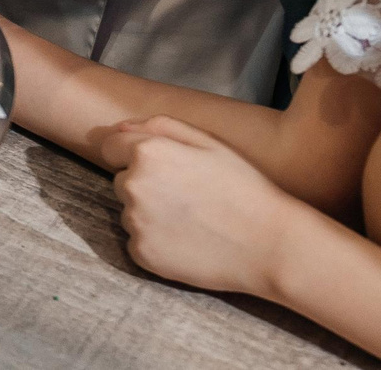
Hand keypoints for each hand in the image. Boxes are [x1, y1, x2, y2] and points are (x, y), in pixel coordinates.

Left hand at [104, 116, 298, 299]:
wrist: (269, 243)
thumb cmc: (242, 186)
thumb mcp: (207, 141)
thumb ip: (158, 126)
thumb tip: (120, 128)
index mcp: (147, 152)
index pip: (111, 147)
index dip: (134, 155)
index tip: (161, 168)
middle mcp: (134, 186)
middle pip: (123, 181)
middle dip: (146, 185)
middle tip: (186, 196)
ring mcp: (136, 223)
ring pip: (130, 212)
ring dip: (150, 214)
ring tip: (192, 219)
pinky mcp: (142, 254)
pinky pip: (137, 241)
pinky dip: (155, 241)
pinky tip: (188, 241)